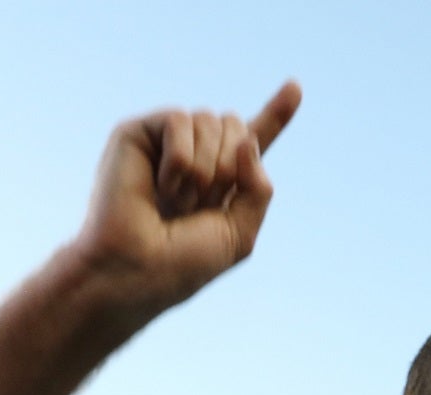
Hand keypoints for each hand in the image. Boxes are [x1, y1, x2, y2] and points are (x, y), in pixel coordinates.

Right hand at [72, 81, 301, 308]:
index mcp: (222, 179)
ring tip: (173, 203)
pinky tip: (158, 187)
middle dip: (228, 171)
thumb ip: (259, 188)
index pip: (253, 140)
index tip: (295, 86)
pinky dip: (178, 161)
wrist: (135, 271)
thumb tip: (246, 141)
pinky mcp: (137, 133)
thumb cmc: (182, 263)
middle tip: (196, 208)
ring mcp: (165, 143)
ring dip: (202, 172)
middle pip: (238, 128)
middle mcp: (195, 156)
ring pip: (211, 121)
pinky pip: (179, 120)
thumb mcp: (239, 234)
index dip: (277, 114)